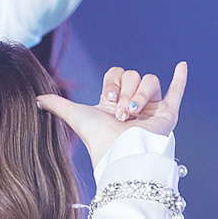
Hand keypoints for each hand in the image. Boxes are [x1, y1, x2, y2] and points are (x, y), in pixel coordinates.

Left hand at [37, 63, 188, 170]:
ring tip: (134, 114)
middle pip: (134, 75)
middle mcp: (133, 103)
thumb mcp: (76, 116)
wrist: (121, 153)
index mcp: (114, 102)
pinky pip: (176, 92)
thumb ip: (57, 105)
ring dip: (141, 95)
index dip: (113, 82)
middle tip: (121, 112)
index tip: (108, 99)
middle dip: (126, 92)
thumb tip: (36, 99)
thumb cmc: (99, 139)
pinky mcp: (167, 114)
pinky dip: (180, 79)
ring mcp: (151, 109)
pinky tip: (181, 65)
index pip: (117, 73)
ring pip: (151, 81)